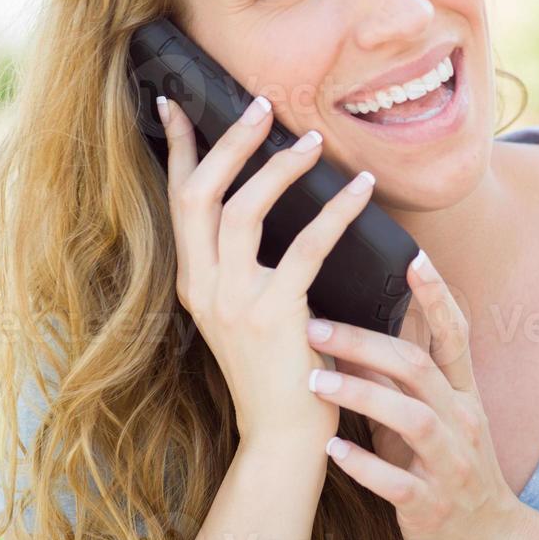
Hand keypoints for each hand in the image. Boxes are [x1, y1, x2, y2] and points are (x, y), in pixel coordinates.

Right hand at [159, 94, 375, 450]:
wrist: (285, 436)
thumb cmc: (279, 367)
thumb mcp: (247, 310)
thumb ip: (245, 264)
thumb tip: (264, 201)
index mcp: (195, 281)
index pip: (178, 200)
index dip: (181, 149)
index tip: (177, 103)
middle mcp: (204, 286)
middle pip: (199, 195)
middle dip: (227, 143)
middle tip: (260, 105)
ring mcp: (234, 302)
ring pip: (242, 212)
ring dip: (278, 168)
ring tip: (312, 139)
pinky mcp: (275, 316)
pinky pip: (306, 247)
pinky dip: (335, 211)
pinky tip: (361, 189)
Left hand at [303, 252, 527, 539]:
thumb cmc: (450, 471)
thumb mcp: (436, 419)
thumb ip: (404, 381)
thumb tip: (355, 333)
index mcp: (463, 395)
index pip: (455, 335)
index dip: (436, 296)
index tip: (413, 257)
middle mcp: (462, 422)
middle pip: (418, 368)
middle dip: (365, 342)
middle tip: (313, 325)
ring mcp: (451, 464)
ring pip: (411, 418)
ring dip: (361, 395)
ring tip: (315, 382)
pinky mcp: (432, 506)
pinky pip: (398, 482)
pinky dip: (364, 465)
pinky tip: (331, 449)